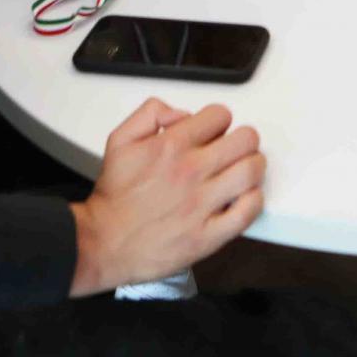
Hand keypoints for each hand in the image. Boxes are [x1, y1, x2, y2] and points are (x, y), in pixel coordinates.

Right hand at [68, 99, 265, 296]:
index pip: (220, 116)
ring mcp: (201, 205)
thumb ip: (149, 113)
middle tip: (234, 150)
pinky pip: (247, 212)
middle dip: (242, 140)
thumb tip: (180, 113)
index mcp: (171, 147)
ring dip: (252, 166)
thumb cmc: (114, 197)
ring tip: (241, 172)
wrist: (103, 242)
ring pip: (251, 171)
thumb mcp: (120, 140)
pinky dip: (253, 201)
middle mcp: (189, 172)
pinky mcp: (207, 236)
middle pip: (245, 140)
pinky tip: (242, 198)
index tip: (215, 132)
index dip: (219, 121)